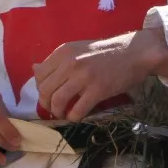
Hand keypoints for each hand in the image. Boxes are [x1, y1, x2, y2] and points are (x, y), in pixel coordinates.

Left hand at [34, 29, 167, 122]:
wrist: (134, 53)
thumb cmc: (105, 53)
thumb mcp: (77, 50)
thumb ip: (57, 61)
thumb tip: (34, 69)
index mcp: (63, 52)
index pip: (39, 75)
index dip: (41, 89)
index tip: (50, 95)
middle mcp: (70, 63)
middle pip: (45, 90)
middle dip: (47, 104)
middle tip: (55, 109)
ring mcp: (83, 77)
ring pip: (57, 101)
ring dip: (58, 112)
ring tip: (64, 114)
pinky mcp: (97, 90)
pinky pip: (77, 110)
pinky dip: (73, 117)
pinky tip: (77, 116)